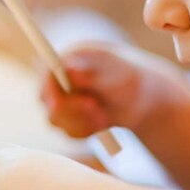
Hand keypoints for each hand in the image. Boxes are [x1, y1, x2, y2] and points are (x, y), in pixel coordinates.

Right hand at [40, 42, 189, 138]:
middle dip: (73, 111)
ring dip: (82, 123)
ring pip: (56, 120)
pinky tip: (102, 122)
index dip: (49, 90)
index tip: (60, 104)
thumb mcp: (115, 73)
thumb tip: (67, 66)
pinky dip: (86, 131)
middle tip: (97, 111)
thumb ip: (90, 72)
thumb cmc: (130, 79)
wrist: (142, 101)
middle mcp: (60, 77)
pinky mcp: (67, 117)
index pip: (46, 72)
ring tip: (105, 116)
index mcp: (69, 57)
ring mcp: (61, 98)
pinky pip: (68, 132)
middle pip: (46, 99)